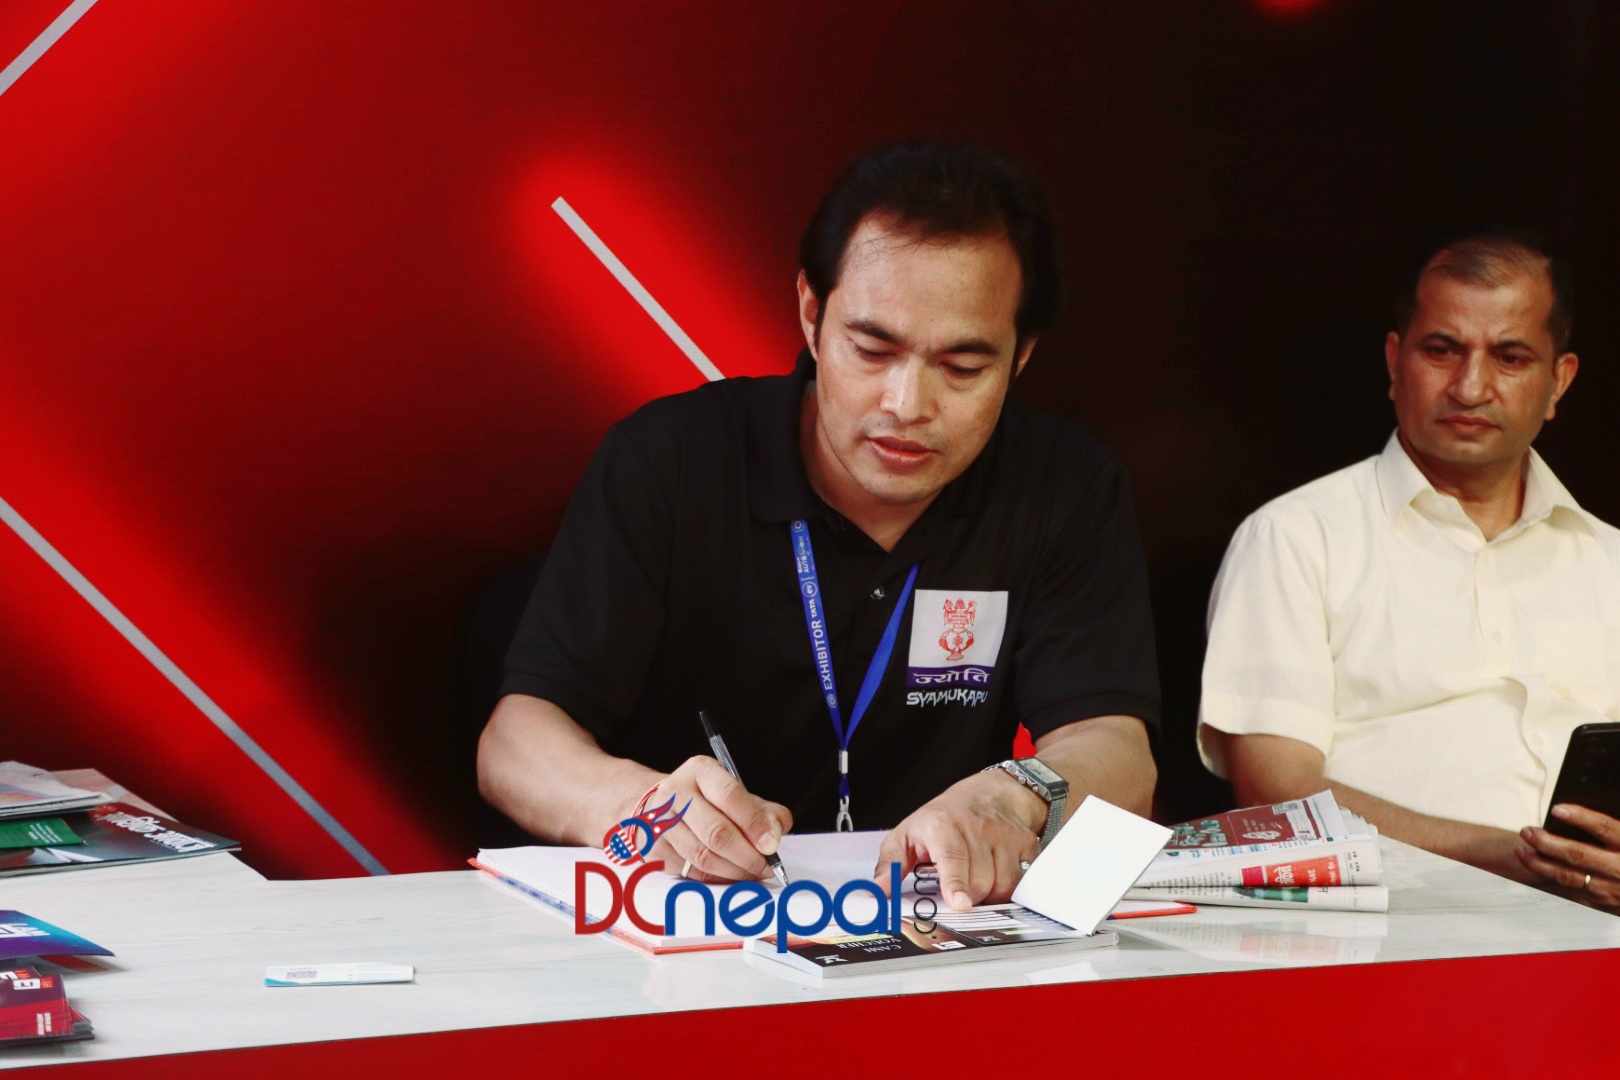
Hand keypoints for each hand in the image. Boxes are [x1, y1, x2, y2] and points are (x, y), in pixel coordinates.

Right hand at [630, 756, 791, 883]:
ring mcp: (660, 822)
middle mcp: (675, 793)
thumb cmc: (705, 799)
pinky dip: (717, 878)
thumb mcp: (734, 791)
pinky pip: (691, 872)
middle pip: (716, 832)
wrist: (659, 804)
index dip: (754, 823)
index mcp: (700, 771)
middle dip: (748, 855)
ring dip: (734, 871)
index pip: (729, 796)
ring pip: (703, 856)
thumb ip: (763, 810)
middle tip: (766, 866)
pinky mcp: (653, 849)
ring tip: (752, 873)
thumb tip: (776, 832)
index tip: (772, 844)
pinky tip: (731, 876)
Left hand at [874, 769, 1044, 911]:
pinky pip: (1022, 882)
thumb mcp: (907, 834)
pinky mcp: (1026, 846)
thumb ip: (890, 865)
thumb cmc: (945, 818)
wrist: (991, 794)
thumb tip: (876, 892)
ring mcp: (1005, 837)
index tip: (959, 902)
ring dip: (988, 893)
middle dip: (966, 895)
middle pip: (978, 883)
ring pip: (1002, 886)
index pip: (953, 858)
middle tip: (955, 886)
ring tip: (974, 877)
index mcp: (943, 826)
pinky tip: (996, 875)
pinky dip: (1009, 888)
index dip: (956, 883)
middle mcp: (976, 829)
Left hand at [1516, 805, 1619, 911]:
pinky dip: (1552, 880)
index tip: (1557, 808)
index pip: (1605, 828)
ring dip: (1541, 864)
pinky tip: (1537, 869)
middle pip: (1579, 854)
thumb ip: (1610, 829)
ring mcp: (1613, 890)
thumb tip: (1571, 811)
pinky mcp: (1605, 904)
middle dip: (1548, 842)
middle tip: (1527, 831)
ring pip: (1570, 877)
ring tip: (1523, 850)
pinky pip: (1573, 891)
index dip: (1581, 818)